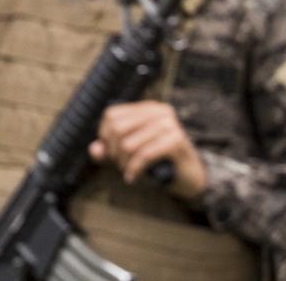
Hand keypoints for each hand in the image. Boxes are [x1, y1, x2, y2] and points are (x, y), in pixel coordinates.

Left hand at [90, 101, 205, 200]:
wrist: (191, 176)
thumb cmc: (159, 161)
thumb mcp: (131, 153)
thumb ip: (109, 149)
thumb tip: (94, 150)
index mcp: (148, 108)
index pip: (112, 114)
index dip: (105, 135)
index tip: (110, 152)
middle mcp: (159, 111)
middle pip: (118, 128)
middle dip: (113, 151)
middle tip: (120, 165)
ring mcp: (170, 125)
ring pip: (129, 144)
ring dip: (124, 163)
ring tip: (128, 171)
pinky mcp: (177, 141)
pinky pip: (144, 155)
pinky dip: (134, 168)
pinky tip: (132, 177)